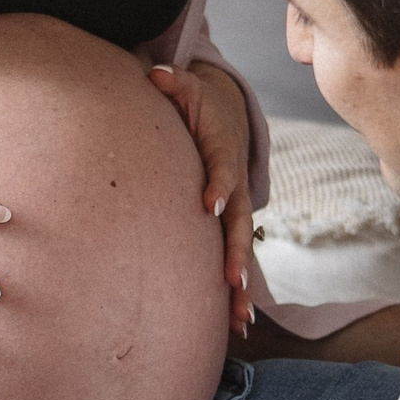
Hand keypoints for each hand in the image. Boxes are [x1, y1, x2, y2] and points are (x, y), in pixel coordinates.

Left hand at [149, 59, 256, 339]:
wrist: (228, 118)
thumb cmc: (199, 107)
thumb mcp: (188, 89)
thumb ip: (174, 83)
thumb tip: (157, 74)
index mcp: (223, 155)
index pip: (221, 170)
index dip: (217, 186)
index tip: (208, 205)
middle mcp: (234, 189)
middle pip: (238, 224)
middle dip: (236, 253)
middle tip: (233, 280)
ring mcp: (235, 212)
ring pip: (241, 252)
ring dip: (242, 286)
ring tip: (240, 319)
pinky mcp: (230, 229)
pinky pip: (235, 262)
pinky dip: (238, 293)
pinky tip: (237, 325)